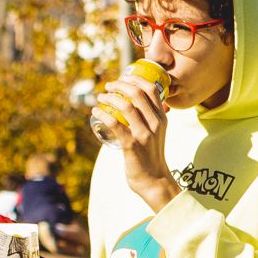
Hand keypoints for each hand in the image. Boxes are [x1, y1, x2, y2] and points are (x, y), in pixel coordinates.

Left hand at [94, 71, 180, 207]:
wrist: (155, 181)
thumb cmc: (152, 156)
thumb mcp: (158, 133)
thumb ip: (152, 120)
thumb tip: (141, 105)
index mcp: (162, 118)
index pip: (152, 89)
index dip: (136, 78)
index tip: (123, 76)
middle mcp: (155, 123)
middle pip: (137, 93)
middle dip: (120, 84)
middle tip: (108, 85)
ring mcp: (144, 134)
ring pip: (125, 106)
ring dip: (110, 97)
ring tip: (101, 97)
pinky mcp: (131, 145)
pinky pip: (114, 124)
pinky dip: (103, 114)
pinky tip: (95, 112)